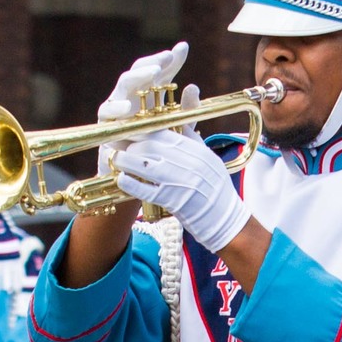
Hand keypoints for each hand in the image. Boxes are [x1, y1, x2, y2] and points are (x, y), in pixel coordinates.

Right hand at [98, 43, 192, 175]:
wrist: (139, 177)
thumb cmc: (158, 149)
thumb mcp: (179, 129)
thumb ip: (187, 109)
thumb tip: (193, 86)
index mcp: (151, 94)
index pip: (160, 71)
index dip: (170, 59)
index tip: (182, 49)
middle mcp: (133, 96)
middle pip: (139, 71)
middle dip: (153, 62)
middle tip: (167, 58)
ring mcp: (118, 107)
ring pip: (123, 85)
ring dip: (137, 77)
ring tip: (153, 73)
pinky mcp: (106, 124)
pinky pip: (107, 112)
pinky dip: (117, 109)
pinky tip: (128, 108)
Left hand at [114, 128, 250, 250]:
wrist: (226, 220)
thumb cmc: (217, 191)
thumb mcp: (210, 160)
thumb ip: (193, 141)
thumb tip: (179, 122)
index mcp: (197, 151)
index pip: (164, 132)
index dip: (143, 130)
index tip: (130, 131)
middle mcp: (188, 163)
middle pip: (151, 146)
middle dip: (131, 144)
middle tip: (119, 146)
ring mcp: (180, 182)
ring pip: (145, 164)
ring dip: (125, 161)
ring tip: (115, 159)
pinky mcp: (173, 201)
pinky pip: (146, 189)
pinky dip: (130, 184)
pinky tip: (120, 179)